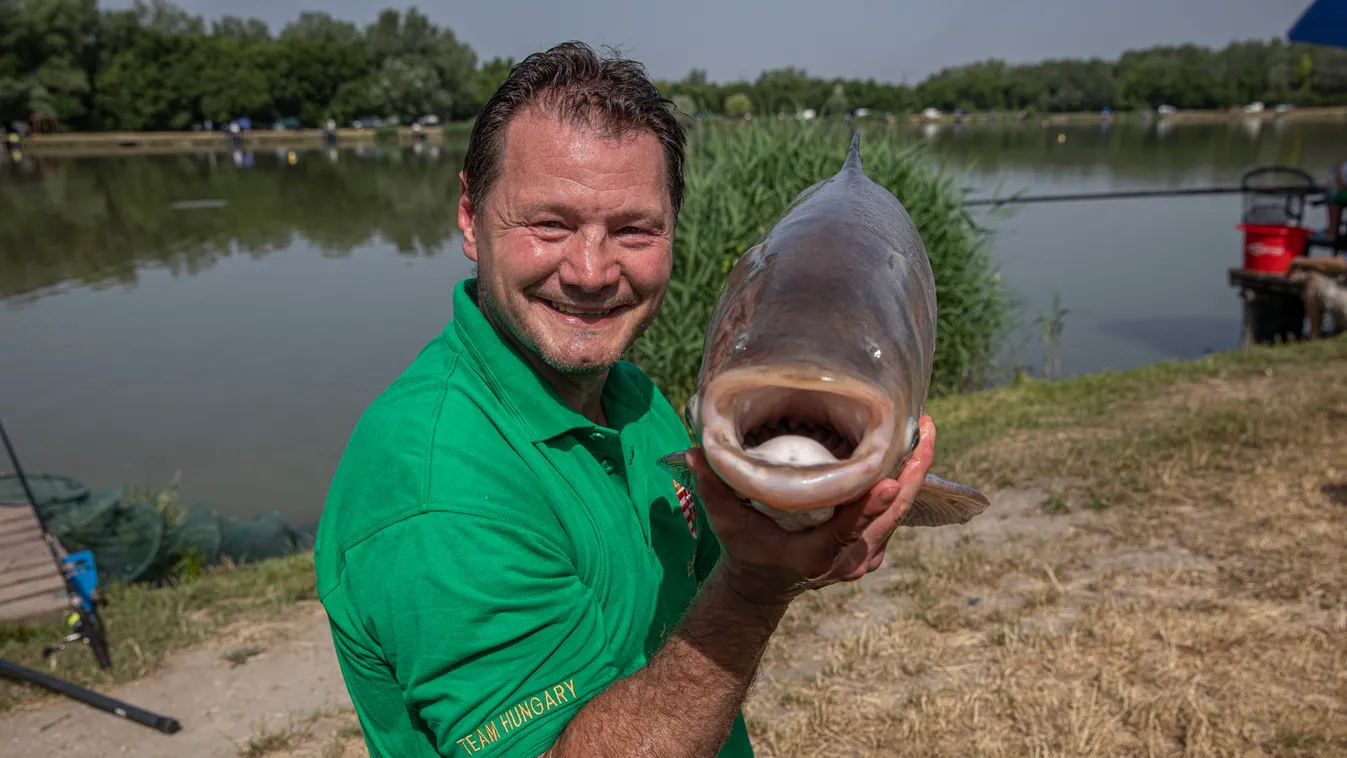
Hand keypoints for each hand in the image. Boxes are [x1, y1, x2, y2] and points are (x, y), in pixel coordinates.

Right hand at [687, 416, 937, 606]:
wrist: (763, 585)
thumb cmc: (745, 549)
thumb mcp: (726, 522)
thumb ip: (713, 487)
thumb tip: (695, 450)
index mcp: (815, 555)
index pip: (847, 529)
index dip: (869, 506)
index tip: (889, 480)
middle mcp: (846, 561)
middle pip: (889, 518)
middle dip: (911, 475)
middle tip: (925, 431)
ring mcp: (863, 559)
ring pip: (900, 517)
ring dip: (916, 476)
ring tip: (926, 434)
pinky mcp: (871, 551)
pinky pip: (896, 519)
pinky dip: (907, 489)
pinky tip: (913, 456)